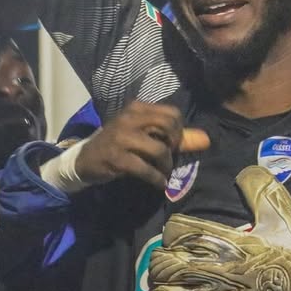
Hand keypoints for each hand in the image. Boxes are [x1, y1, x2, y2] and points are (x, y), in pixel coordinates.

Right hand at [76, 101, 209, 189]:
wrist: (85, 159)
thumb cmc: (118, 145)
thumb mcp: (144, 135)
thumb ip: (175, 137)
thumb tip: (206, 140)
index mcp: (137, 108)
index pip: (172, 113)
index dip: (179, 131)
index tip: (173, 144)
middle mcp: (130, 118)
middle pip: (168, 126)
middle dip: (175, 144)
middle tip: (170, 156)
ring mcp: (122, 138)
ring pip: (159, 149)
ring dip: (167, 165)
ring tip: (163, 172)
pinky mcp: (117, 158)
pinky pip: (146, 169)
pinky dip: (157, 179)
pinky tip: (158, 183)